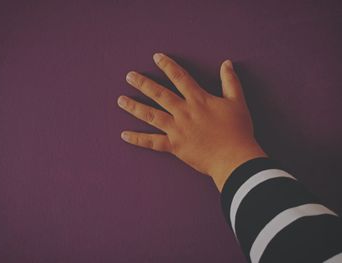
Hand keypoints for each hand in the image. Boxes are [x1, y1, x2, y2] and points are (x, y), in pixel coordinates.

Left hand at [117, 53, 266, 191]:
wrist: (234, 158)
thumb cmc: (238, 130)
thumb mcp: (237, 102)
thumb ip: (231, 81)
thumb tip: (226, 63)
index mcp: (198, 100)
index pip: (180, 77)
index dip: (167, 65)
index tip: (156, 57)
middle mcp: (184, 112)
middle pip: (159, 94)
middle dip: (143, 83)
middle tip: (129, 76)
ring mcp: (177, 129)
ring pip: (151, 115)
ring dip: (134, 106)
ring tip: (120, 100)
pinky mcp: (174, 146)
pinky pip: (152, 142)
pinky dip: (138, 138)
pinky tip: (124, 134)